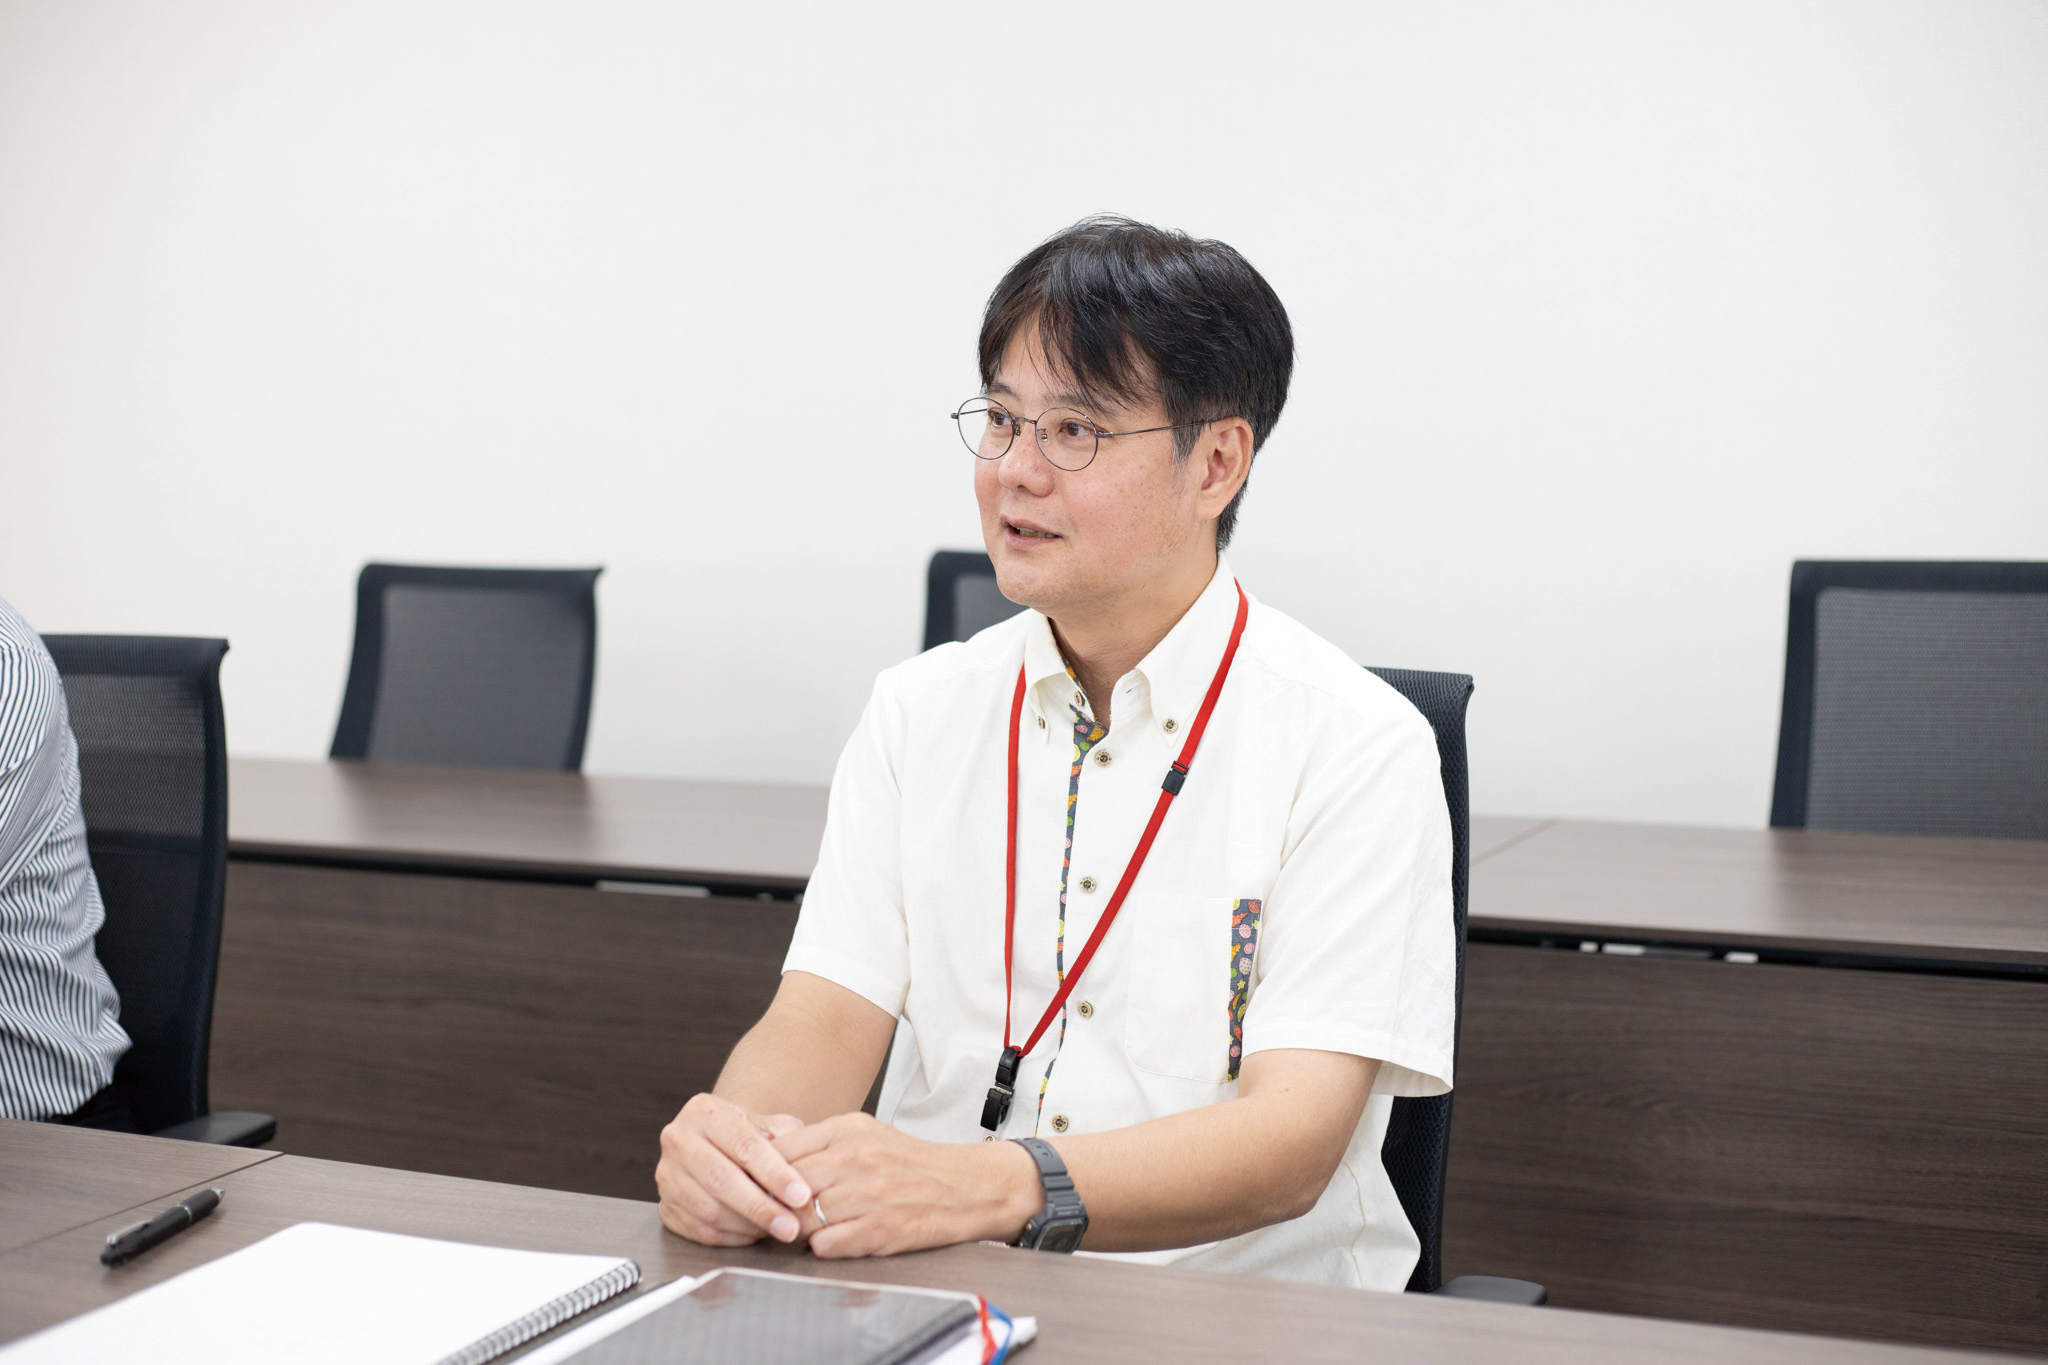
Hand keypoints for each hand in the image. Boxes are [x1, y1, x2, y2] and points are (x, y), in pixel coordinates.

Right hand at [656, 1092, 812, 1246]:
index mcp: (705, 1112)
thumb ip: (788, 1141)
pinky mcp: (665, 1207)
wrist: (714, 1144)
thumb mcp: (770, 1125)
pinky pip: (700, 1231)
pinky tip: (755, 1234)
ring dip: (749, 1226)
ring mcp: (667, 1175)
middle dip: (762, 1207)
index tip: (801, 1195)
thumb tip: (805, 1170)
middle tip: (792, 1226)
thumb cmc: (747, 1137)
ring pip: (709, 1209)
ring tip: (778, 1229)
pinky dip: (732, 1238)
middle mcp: (678, 1140)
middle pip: (722, 1180)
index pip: (744, 1146)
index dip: (775, 1174)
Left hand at [774, 1113, 1040, 1257]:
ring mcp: (868, 1194)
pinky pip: (826, 1245)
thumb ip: (818, 1141)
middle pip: (786, 1188)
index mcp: (847, 1130)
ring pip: (801, 1219)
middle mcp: (856, 1158)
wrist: (965, 1186)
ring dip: (796, 1230)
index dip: (761, 1174)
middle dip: (774, 1206)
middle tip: (771, 1216)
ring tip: (802, 1230)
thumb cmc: (908, 1162)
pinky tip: (833, 1240)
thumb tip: (766, 1154)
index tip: (755, 1188)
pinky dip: (822, 1246)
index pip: (780, 1152)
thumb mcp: (864, 1133)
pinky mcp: (880, 1228)